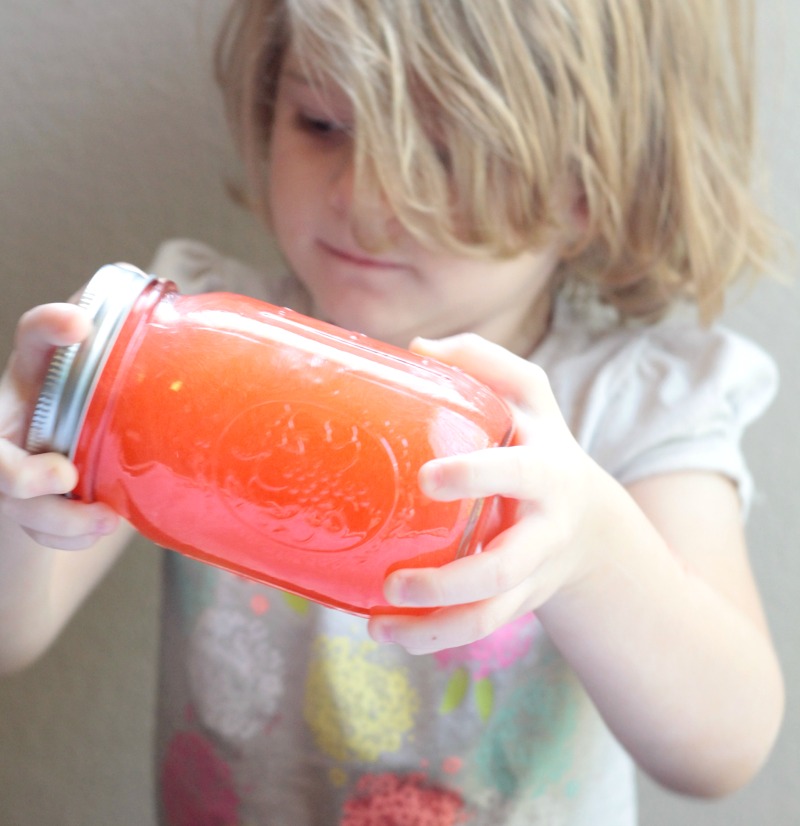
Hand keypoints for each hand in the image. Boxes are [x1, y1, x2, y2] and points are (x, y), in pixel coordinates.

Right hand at [0, 303, 118, 548]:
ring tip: (104, 519)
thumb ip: (126, 350)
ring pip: (14, 500)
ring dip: (57, 516)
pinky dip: (71, 534)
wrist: (63, 454)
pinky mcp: (24, 504)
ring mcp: (12, 464)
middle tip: (63, 474)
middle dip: (21, 472)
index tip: (83, 324)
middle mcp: (13, 416)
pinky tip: (98, 526)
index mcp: (37, 373)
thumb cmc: (91, 403)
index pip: (33, 337)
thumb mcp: (104, 374)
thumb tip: (176, 304)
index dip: (51, 326)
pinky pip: (39, 530)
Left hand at [368, 333, 606, 653]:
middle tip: (393, 580)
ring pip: (490, 614)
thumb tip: (416, 349)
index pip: (518, 474)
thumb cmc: (540, 444)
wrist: (587, 520)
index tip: (428, 477)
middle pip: (506, 568)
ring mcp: (529, 573)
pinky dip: (431, 637)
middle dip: (451, 581)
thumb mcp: (530, 394)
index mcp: (546, 470)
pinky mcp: (512, 601)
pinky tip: (385, 634)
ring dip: (434, 627)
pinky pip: (476, 629)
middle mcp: (543, 529)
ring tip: (378, 626)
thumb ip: (484, 360)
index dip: (478, 476)